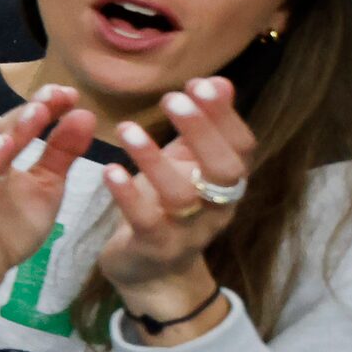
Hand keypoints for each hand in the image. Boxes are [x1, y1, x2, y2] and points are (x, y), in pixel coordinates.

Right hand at [0, 87, 97, 322]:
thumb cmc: (8, 226)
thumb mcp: (45, 188)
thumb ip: (61, 153)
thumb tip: (84, 115)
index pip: (22, 122)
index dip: (44, 106)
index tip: (70, 93)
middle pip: (6, 128)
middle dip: (32, 111)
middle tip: (57, 94)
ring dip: (13, 129)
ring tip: (37, 111)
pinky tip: (4, 145)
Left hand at [97, 77, 250, 337]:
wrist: (152, 271)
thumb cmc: (168, 206)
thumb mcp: (187, 164)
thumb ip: (203, 126)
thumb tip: (219, 80)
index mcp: (228, 184)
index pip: (241, 147)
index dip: (224, 117)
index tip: (199, 84)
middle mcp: (217, 207)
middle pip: (224, 170)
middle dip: (202, 132)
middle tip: (172, 100)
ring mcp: (188, 231)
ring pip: (182, 196)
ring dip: (154, 159)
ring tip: (127, 130)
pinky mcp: (155, 247)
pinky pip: (146, 221)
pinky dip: (128, 195)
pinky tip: (109, 170)